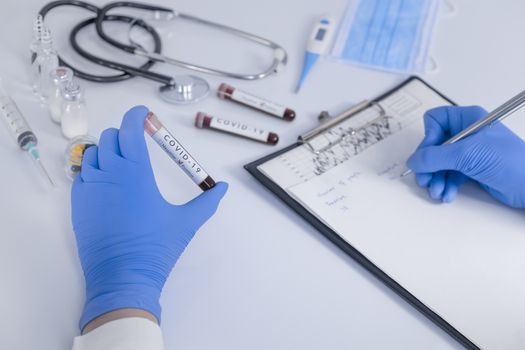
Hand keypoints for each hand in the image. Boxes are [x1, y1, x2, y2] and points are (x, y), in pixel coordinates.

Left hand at [71, 106, 227, 330]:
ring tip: (123, 165)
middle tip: (139, 145)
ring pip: (93, 153)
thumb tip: (223, 188)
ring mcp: (90, 187)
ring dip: (108, 151)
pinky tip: (108, 185)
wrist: (122, 276)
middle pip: (111, 137)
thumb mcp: (186, 222)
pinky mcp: (78, 203)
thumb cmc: (156, 247)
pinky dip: (94, 171)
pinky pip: (82, 174)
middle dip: (125, 134)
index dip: (136, 115)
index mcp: (136, 171)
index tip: (144, 115)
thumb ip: (207, 201)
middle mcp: (109, 173)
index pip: (130, 128)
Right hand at [406, 105, 524, 207]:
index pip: (435, 121)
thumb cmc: (513, 161)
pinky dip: (445, 185)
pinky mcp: (472, 170)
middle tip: (424, 178)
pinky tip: (447, 193)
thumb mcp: (468, 154)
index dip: (428, 138)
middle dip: (428, 165)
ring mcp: (469, 152)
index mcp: (468, 119)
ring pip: (439, 163)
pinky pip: (449, 176)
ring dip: (435, 179)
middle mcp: (467, 134)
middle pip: (434, 145)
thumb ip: (436, 157)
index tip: (427, 155)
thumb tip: (414, 160)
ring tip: (437, 190)